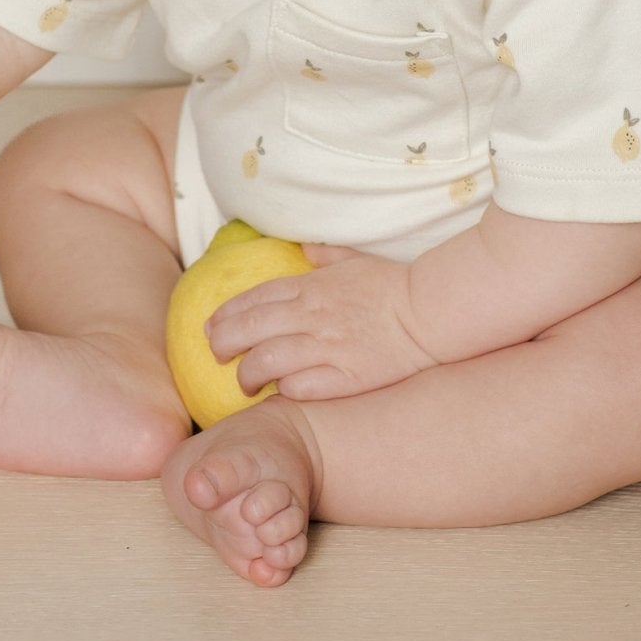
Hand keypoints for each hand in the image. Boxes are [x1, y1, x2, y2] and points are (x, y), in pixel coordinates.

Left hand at [204, 242, 439, 401]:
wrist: (430, 312)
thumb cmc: (393, 285)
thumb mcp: (355, 260)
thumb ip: (325, 255)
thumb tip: (303, 247)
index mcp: (311, 286)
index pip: (254, 299)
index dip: (226, 314)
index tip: (210, 325)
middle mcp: (312, 315)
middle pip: (250, 329)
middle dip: (223, 343)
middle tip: (215, 355)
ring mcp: (327, 347)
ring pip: (267, 361)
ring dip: (248, 374)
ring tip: (244, 383)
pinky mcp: (345, 377)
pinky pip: (300, 387)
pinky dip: (283, 391)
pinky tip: (280, 392)